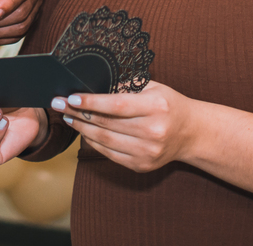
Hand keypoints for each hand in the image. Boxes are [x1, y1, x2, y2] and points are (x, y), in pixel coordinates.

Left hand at [51, 81, 190, 172]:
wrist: (192, 133)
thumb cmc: (168, 104)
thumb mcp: (152, 88)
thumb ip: (124, 87)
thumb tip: (91, 87)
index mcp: (156, 107)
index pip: (116, 105)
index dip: (91, 102)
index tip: (71, 97)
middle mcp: (153, 132)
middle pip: (106, 124)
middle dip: (78, 114)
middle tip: (60, 105)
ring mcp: (147, 152)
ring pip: (104, 141)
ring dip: (82, 129)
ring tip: (69, 117)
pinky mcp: (142, 166)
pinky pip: (110, 154)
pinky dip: (94, 142)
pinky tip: (85, 131)